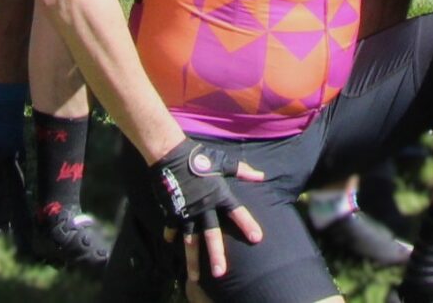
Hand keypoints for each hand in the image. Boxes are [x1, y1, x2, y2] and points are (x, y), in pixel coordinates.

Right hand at [149, 139, 266, 283]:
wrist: (170, 154)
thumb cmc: (199, 157)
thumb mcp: (222, 162)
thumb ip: (242, 171)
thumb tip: (261, 176)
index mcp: (219, 195)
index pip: (237, 212)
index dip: (247, 224)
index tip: (257, 238)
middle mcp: (204, 207)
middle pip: (212, 235)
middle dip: (217, 254)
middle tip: (221, 273)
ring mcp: (187, 212)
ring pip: (191, 241)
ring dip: (192, 260)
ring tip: (195, 278)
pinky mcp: (173, 211)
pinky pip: (173, 228)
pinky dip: (172, 235)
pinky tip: (171, 244)